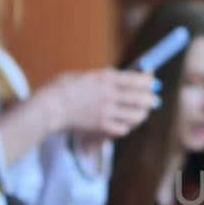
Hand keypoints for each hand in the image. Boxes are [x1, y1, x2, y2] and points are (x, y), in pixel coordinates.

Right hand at [43, 68, 157, 138]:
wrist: (49, 106)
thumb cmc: (63, 88)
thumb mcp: (84, 75)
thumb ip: (103, 78)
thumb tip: (120, 78)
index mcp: (105, 78)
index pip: (135, 80)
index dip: (148, 82)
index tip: (153, 83)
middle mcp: (109, 95)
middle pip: (140, 98)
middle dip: (150, 99)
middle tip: (153, 100)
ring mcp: (106, 111)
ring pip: (135, 115)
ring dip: (141, 114)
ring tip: (142, 113)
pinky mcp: (101, 126)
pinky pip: (123, 128)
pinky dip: (126, 126)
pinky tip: (125, 124)